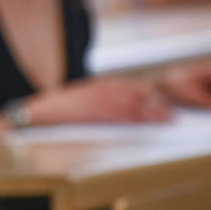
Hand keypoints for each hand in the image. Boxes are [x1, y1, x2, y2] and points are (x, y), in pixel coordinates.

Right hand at [24, 76, 172, 125]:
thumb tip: (116, 112)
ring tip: (168, 121)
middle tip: (172, 116)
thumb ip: (99, 102)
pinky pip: (122, 115)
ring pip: (135, 105)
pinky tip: (147, 124)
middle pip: (139, 96)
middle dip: (157, 105)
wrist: (38, 113)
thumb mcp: (81, 100)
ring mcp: (101, 100)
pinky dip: (137, 119)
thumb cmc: (57, 110)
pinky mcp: (97, 112)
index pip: (133, 88)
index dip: (150, 97)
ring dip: (153, 113)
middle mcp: (104, 89)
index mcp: (101, 84)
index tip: (163, 105)